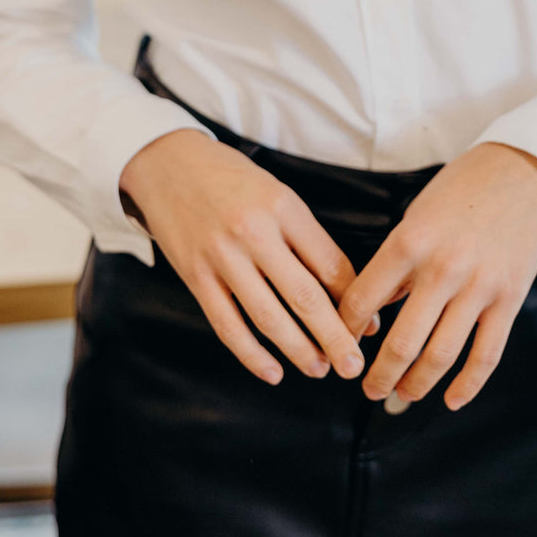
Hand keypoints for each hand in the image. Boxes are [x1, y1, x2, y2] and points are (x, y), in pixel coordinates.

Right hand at [120, 129, 376, 386]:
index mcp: (284, 207)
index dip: (353, 301)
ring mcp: (222, 257)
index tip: (367, 327)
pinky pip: (227, 325)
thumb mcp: (277, 194)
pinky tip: (272, 371)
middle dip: (334, 337)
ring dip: (297, 350)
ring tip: (318, 369)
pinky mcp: (195, 276)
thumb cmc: (232, 180)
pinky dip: (251, 354)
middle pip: (304, 296)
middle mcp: (254, 232)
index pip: (330, 264)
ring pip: (267, 317)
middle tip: (352, 365)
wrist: (169, 165)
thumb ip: (307, 238)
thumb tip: (344, 289)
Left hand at [336, 143, 536, 411]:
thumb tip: (371, 313)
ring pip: (441, 356)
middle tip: (367, 389)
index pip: (364, 301)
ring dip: (415, 386)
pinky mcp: (510, 299)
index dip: (345, 332)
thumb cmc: (460, 190)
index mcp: (409, 242)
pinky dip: (468, 385)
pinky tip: (451, 400)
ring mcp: (480, 287)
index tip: (339, 346)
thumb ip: (395, 265)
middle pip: (401, 342)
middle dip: (378, 375)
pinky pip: (486, 354)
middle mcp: (443, 268)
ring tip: (400, 397)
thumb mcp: (415, 216)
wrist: (520, 172)